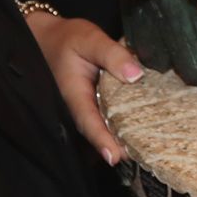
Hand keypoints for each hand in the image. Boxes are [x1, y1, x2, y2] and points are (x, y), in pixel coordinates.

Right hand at [24, 10, 139, 163]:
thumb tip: (136, 74)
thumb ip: (112, 54)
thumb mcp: (89, 38)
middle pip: (98, 131)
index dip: (101, 140)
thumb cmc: (67, 39)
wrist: (50, 38)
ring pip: (104, 127)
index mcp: (74, 94)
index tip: (115, 157)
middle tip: (143, 156)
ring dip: (122, 138)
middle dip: (118, 147)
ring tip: (147, 148)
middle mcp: (79, 106)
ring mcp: (86, 107)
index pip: (88, 121)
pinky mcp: (94, 104)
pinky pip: (108, 118)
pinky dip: (123, 123)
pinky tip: (144, 127)